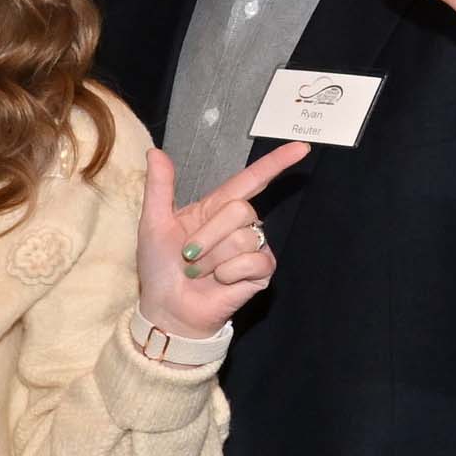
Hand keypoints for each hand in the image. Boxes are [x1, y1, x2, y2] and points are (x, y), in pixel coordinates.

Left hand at [137, 141, 309, 339]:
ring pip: (243, 238)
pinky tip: (219, 281)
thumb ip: (159, 187)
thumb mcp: (154, 223)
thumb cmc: (160, 267)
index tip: (301, 148)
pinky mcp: (261, 271)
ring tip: (199, 272)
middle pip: (240, 209)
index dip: (275, 163)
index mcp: (216, 207)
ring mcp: (253, 247)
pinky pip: (252, 261)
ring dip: (211, 259)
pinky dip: (227, 273)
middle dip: (207, 236)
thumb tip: (154, 152)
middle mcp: (239, 224)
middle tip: (188, 256)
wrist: (167, 308)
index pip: (250, 179)